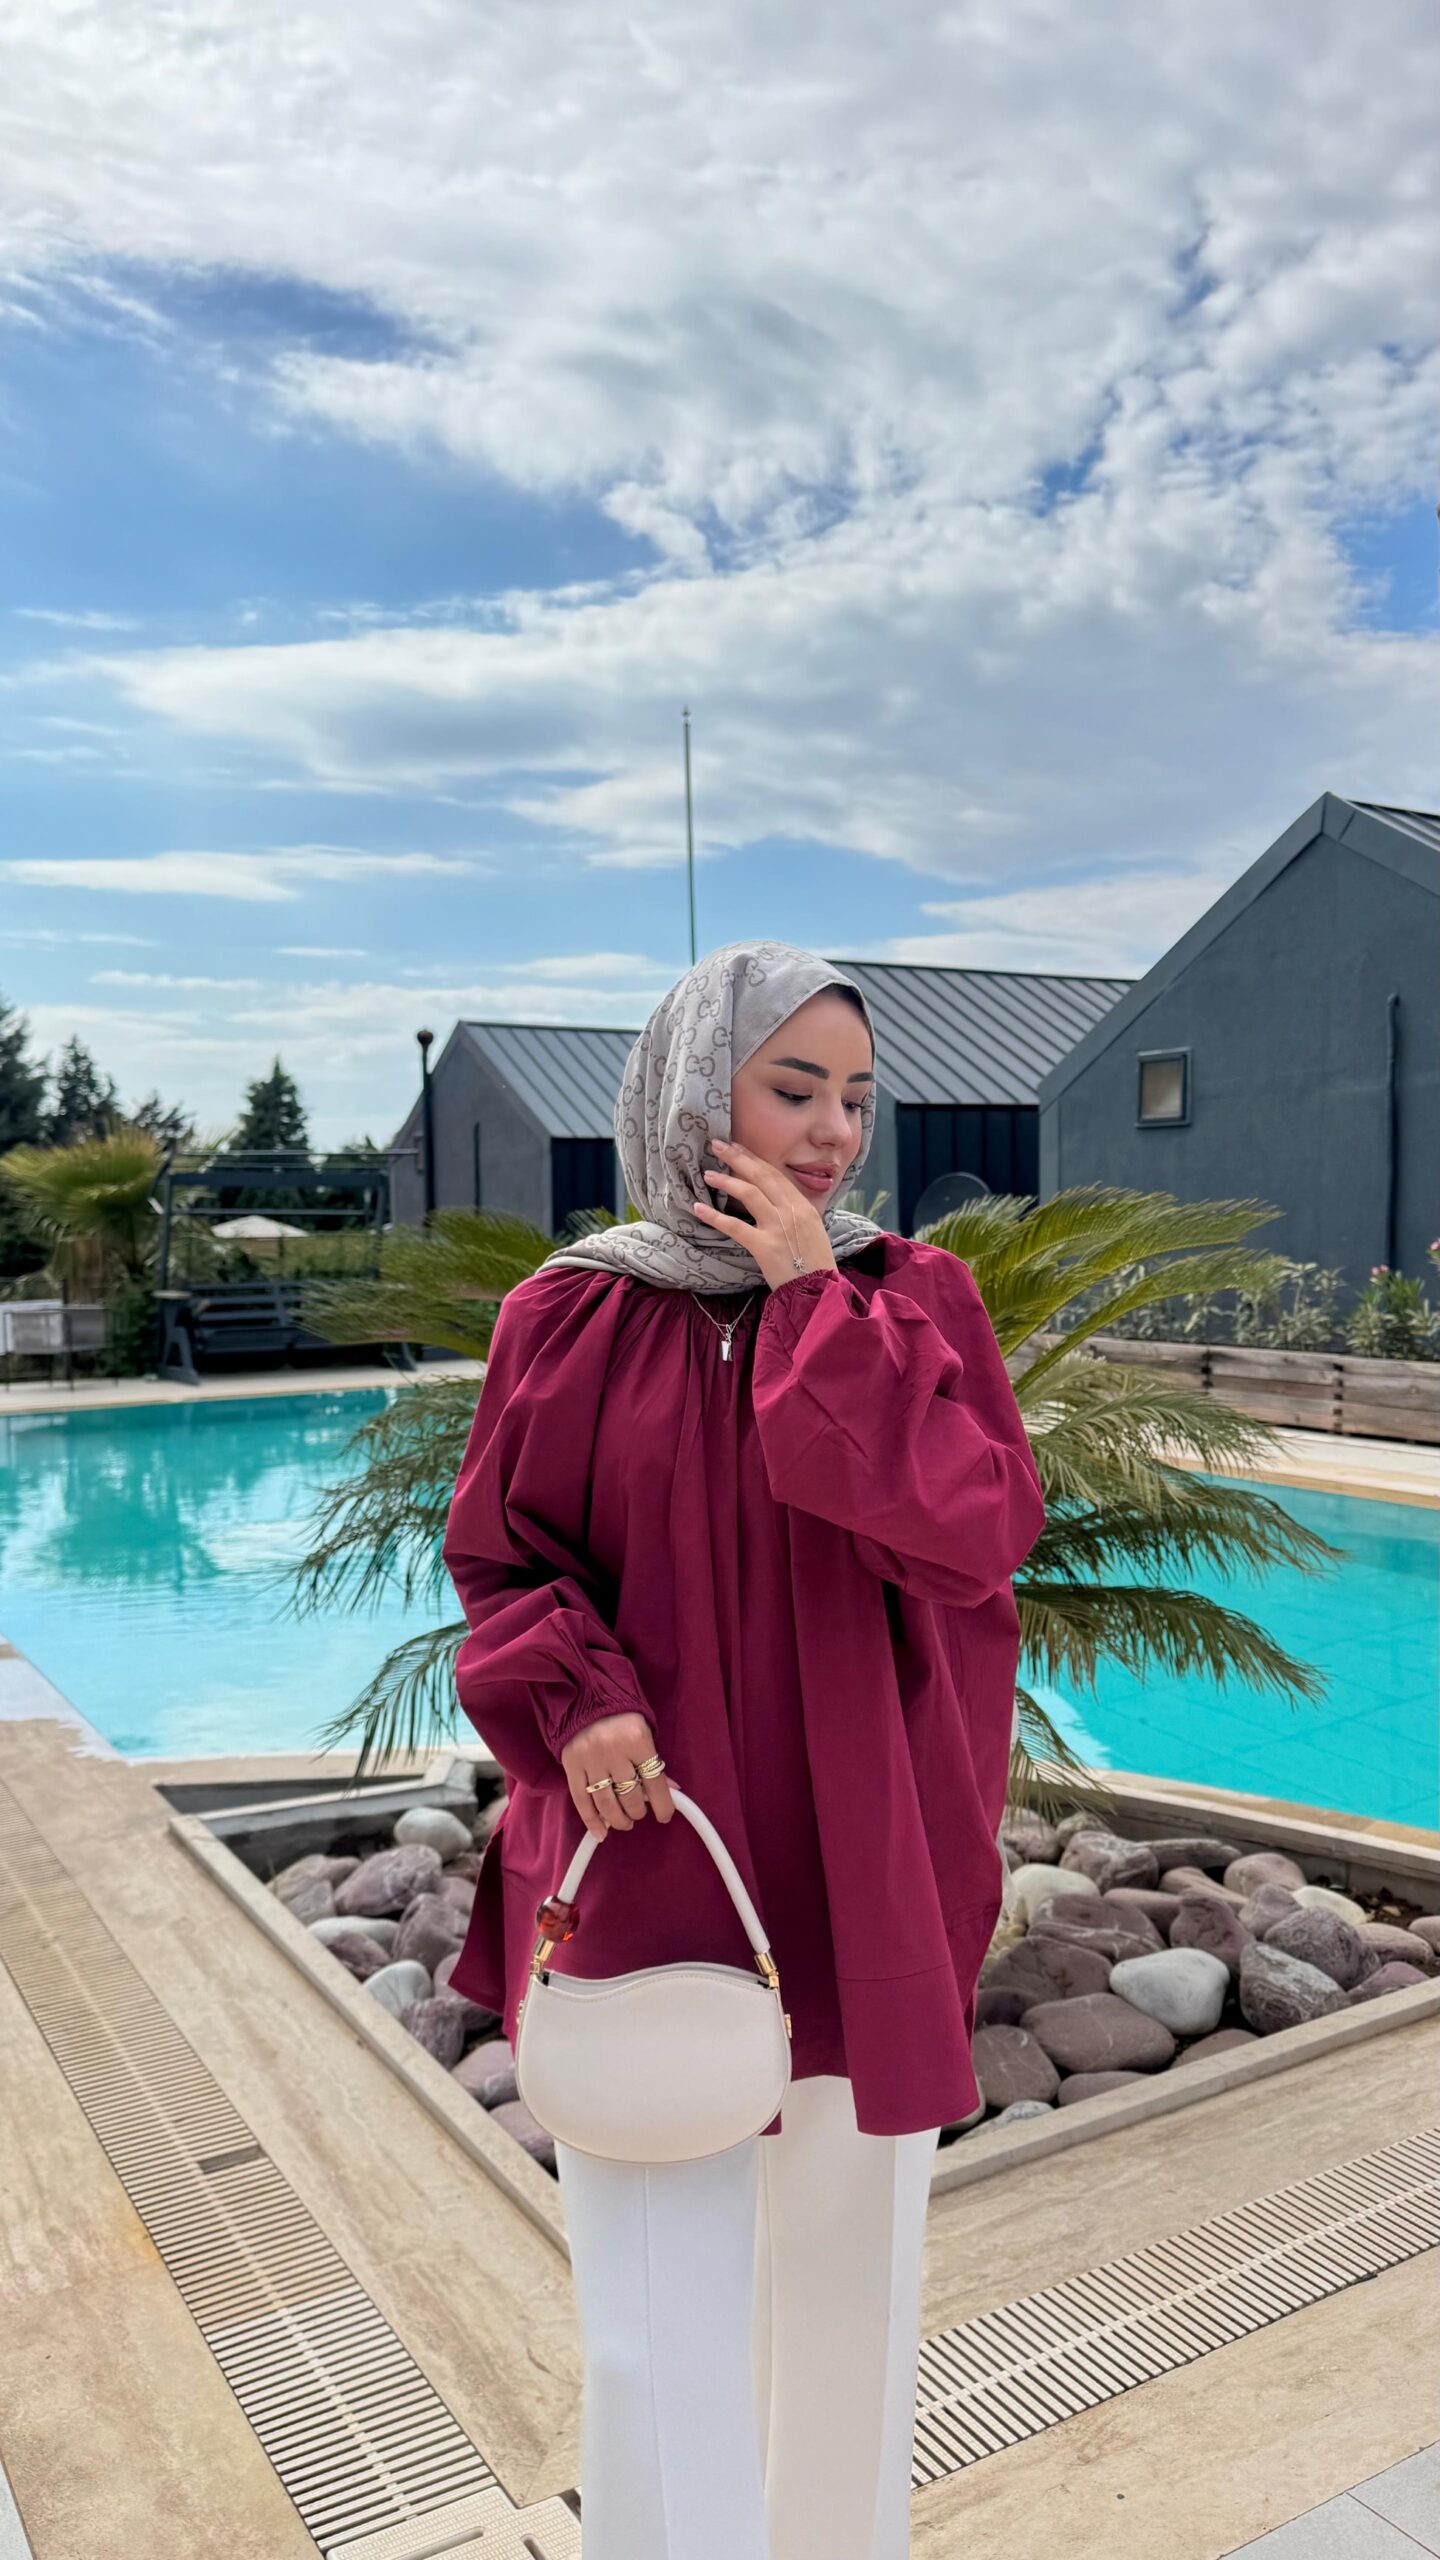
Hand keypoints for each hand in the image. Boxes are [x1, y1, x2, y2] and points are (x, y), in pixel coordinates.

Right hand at [561, 1712, 676, 1839]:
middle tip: (639, 1813)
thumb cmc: (622, 1718)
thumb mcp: (645, 1733)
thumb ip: (654, 1762)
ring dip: (619, 1819)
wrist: (587, 1697)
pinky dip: (591, 1821)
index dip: (663, 1805)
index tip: (665, 1815)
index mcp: (637, 1740)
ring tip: (625, 1822)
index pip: (655, 1782)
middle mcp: (613, 1750)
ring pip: (607, 1803)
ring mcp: (590, 1759)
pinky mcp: (572, 1765)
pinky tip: (601, 1833)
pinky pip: (581, 1800)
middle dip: (638, 1812)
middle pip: (630, 1796)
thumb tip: (671, 1791)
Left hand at [694, 1137, 838, 1289]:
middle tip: (718, 1145)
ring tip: (708, 1175)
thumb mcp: (812, 1231)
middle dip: (738, 1158)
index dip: (755, 1160)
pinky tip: (699, 1208)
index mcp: (804, 1206)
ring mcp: (778, 1227)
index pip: (776, 1175)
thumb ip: (795, 1214)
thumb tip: (778, 1202)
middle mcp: (792, 1211)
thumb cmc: (815, 1265)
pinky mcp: (764, 1246)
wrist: (820, 1292)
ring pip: (749, 1194)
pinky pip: (735, 1226)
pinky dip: (715, 1216)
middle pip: (761, 1176)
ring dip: (726, 1181)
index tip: (739, 1148)